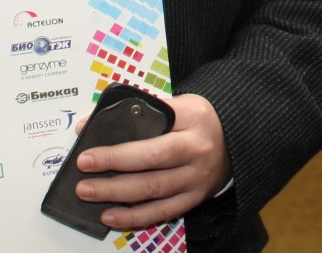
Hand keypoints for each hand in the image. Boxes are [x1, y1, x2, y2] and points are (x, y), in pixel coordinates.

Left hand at [74, 93, 230, 231]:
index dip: (119, 147)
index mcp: (192, 118)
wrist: (238, 138)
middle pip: (152, 164)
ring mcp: (197, 177)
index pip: (151, 133)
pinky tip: (112, 216)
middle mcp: (197, 150)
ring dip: (118, 195)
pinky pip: (163, 212)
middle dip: (113, 171)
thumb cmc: (200, 120)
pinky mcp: (195, 198)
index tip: (88, 151)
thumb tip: (92, 124)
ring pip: (154, 190)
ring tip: (90, 194)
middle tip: (83, 176)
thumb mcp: (179, 104)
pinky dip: (136, 217)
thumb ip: (140, 111)